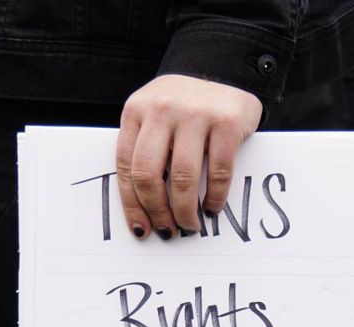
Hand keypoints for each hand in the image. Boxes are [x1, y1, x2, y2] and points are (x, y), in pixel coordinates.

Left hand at [116, 75, 262, 238]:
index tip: (143, 228)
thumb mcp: (154, 116)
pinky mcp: (227, 121)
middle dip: (158, 211)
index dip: (133, 204)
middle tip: (169, 230)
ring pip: (183, 177)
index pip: (126, 166)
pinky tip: (213, 208)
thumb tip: (145, 208)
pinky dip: (215, 197)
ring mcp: (196, 114)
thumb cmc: (184, 106)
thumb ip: (145, 148)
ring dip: (186, 210)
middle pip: (149, 174)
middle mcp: (162, 109)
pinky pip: (218, 171)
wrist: (224, 68)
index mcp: (136, 111)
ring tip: (191, 225)